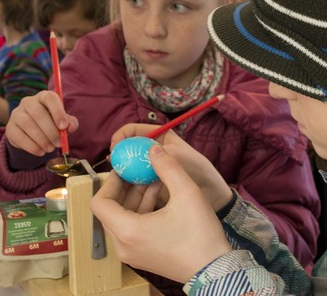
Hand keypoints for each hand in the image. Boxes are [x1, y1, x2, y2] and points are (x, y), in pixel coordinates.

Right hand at [5, 91, 77, 154]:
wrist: (32, 134)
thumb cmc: (51, 123)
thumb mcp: (63, 122)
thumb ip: (70, 123)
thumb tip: (70, 127)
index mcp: (43, 96)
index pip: (50, 98)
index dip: (58, 112)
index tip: (64, 127)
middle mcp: (28, 102)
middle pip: (38, 113)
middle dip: (51, 131)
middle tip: (59, 143)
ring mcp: (17, 114)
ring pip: (28, 125)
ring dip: (42, 140)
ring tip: (50, 149)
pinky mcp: (10, 128)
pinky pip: (20, 137)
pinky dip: (32, 147)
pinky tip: (41, 152)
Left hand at [90, 144, 231, 282]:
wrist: (215, 269)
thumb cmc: (200, 235)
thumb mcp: (187, 193)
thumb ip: (168, 166)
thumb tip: (153, 149)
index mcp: (128, 231)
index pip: (99, 203)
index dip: (109, 182)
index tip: (124, 169)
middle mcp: (124, 245)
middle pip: (110, 211)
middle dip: (125, 188)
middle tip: (140, 170)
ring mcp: (132, 253)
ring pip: (122, 219)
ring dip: (135, 198)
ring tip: (155, 180)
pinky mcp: (142, 256)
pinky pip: (132, 229)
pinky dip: (141, 211)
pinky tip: (161, 197)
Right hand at [109, 125, 232, 210]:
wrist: (211, 197)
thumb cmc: (200, 172)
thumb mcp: (184, 159)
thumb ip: (167, 155)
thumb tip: (146, 149)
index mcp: (161, 137)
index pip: (134, 130)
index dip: (122, 135)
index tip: (115, 148)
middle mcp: (153, 151)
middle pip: (128, 148)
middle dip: (120, 155)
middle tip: (114, 167)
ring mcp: (150, 167)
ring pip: (130, 166)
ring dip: (123, 171)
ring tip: (119, 180)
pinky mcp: (149, 184)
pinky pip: (134, 181)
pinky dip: (130, 184)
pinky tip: (128, 192)